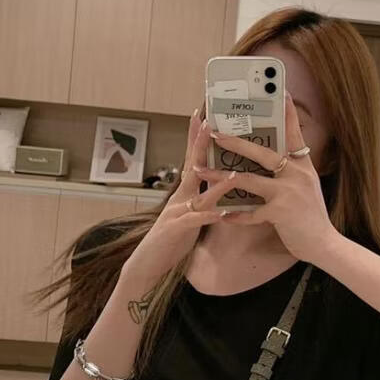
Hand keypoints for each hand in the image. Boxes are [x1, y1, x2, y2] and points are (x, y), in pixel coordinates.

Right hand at [120, 108, 236, 284]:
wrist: (148, 264)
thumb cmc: (173, 240)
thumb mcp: (191, 215)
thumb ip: (205, 199)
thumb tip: (222, 184)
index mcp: (186, 193)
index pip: (194, 159)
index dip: (197, 137)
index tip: (204, 115)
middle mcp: (180, 197)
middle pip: (192, 166)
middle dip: (200, 144)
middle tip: (209, 122)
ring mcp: (176, 212)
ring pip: (198, 194)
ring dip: (215, 183)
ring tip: (232, 173)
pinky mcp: (177, 230)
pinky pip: (196, 221)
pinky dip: (209, 216)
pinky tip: (221, 212)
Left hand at [194, 92, 338, 262]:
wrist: (325, 245)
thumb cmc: (312, 217)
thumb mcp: (306, 187)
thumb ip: (291, 172)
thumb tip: (274, 159)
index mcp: (303, 166)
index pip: (294, 133)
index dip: (288, 112)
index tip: (281, 91)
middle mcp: (296, 174)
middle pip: (262, 152)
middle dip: (235, 142)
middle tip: (215, 132)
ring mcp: (288, 192)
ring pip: (247, 180)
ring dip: (220, 177)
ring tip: (200, 172)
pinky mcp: (281, 212)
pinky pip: (250, 211)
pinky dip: (235, 215)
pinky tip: (222, 216)